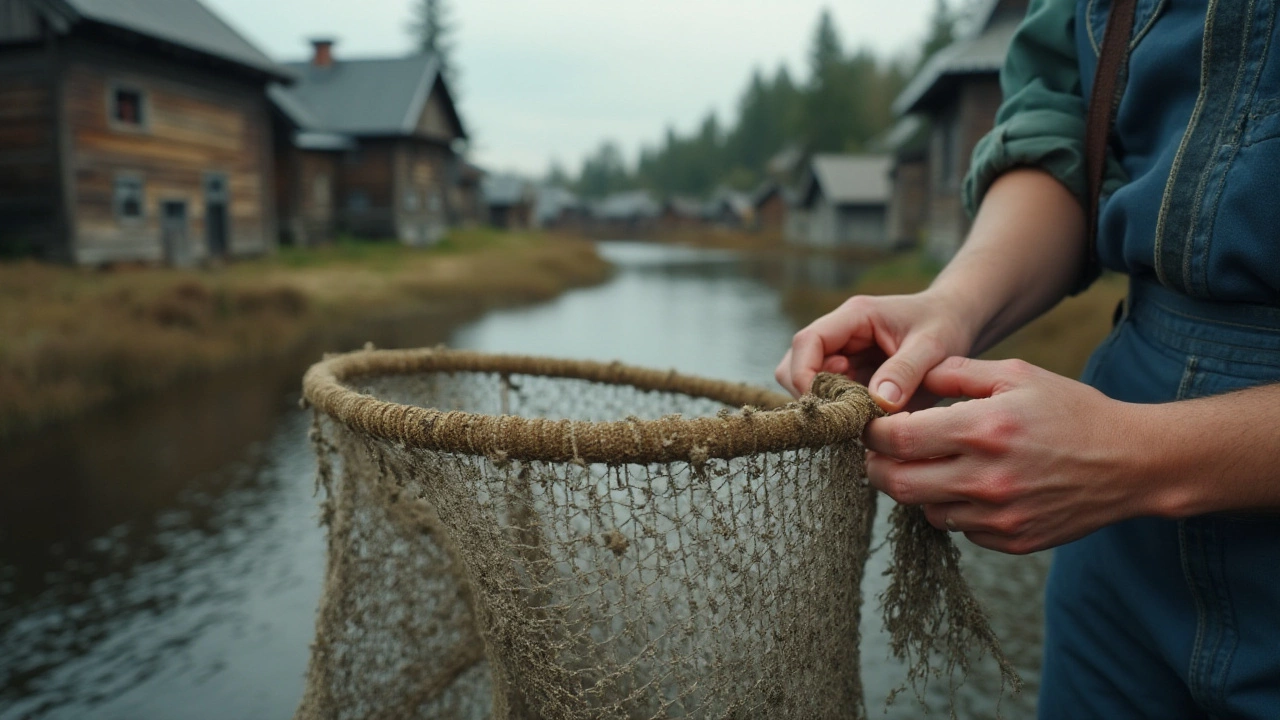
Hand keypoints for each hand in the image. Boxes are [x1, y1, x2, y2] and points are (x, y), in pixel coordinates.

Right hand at [774, 290, 977, 410]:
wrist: (958, 321)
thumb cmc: (946, 325)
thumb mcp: (933, 346)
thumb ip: (906, 371)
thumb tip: (880, 403)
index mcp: (854, 317)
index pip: (807, 341)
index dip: (805, 374)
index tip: (825, 405)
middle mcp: (839, 335)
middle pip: (796, 365)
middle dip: (812, 394)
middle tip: (848, 414)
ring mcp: (842, 356)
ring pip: (807, 384)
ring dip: (828, 405)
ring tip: (863, 415)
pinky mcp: (851, 377)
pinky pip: (831, 398)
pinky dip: (842, 413)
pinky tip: (869, 418)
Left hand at [863, 357, 1149, 554]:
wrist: (1131, 462)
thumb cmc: (1072, 411)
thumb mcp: (1016, 376)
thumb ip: (957, 372)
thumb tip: (908, 376)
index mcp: (983, 429)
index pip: (898, 439)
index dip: (873, 433)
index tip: (871, 425)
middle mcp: (987, 478)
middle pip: (898, 484)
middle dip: (877, 467)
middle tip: (878, 453)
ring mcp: (999, 515)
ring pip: (925, 510)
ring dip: (915, 489)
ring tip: (927, 466)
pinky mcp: (1011, 540)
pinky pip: (958, 529)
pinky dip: (950, 509)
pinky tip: (965, 487)